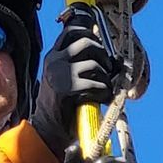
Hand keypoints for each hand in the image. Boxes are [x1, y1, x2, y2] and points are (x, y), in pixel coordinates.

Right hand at [31, 5, 117, 153]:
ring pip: (95, 65)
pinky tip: (102, 100)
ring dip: (106, 79)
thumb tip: (115, 59)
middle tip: (106, 70)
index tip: (99, 45)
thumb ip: (82, 65)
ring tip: (103, 90)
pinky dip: (104, 94)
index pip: (72, 31)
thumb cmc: (63, 106)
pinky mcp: (67, 90)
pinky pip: (96, 86)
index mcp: (53, 56)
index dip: (90, 33)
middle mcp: (54, 61)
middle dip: (103, 55)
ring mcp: (59, 74)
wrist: (47, 131)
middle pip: (87, 42)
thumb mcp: (66, 79)